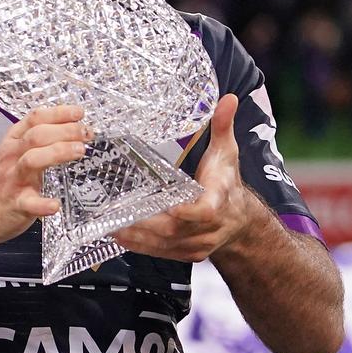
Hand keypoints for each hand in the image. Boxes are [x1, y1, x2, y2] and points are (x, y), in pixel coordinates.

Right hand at [0, 104, 90, 244]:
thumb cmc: (0, 182)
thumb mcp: (13, 152)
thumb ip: (36, 140)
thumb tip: (72, 129)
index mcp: (14, 141)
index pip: (35, 119)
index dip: (59, 113)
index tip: (79, 113)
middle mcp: (12, 156)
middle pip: (38, 135)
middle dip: (65, 131)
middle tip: (87, 133)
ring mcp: (12, 180)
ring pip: (33, 160)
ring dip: (58, 152)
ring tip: (79, 151)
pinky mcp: (15, 204)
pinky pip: (29, 203)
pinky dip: (42, 205)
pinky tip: (55, 205)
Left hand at [113, 93, 257, 261]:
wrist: (239, 219)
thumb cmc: (226, 181)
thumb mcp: (227, 152)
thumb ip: (223, 127)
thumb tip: (229, 98)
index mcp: (218, 200)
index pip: (204, 211)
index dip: (187, 212)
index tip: (171, 208)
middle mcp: (209, 227)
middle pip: (175, 229)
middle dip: (147, 225)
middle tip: (118, 216)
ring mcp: (197, 244)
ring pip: (165, 244)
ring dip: (138, 237)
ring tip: (111, 226)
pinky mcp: (187, 254)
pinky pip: (162, 252)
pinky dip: (141, 246)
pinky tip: (120, 237)